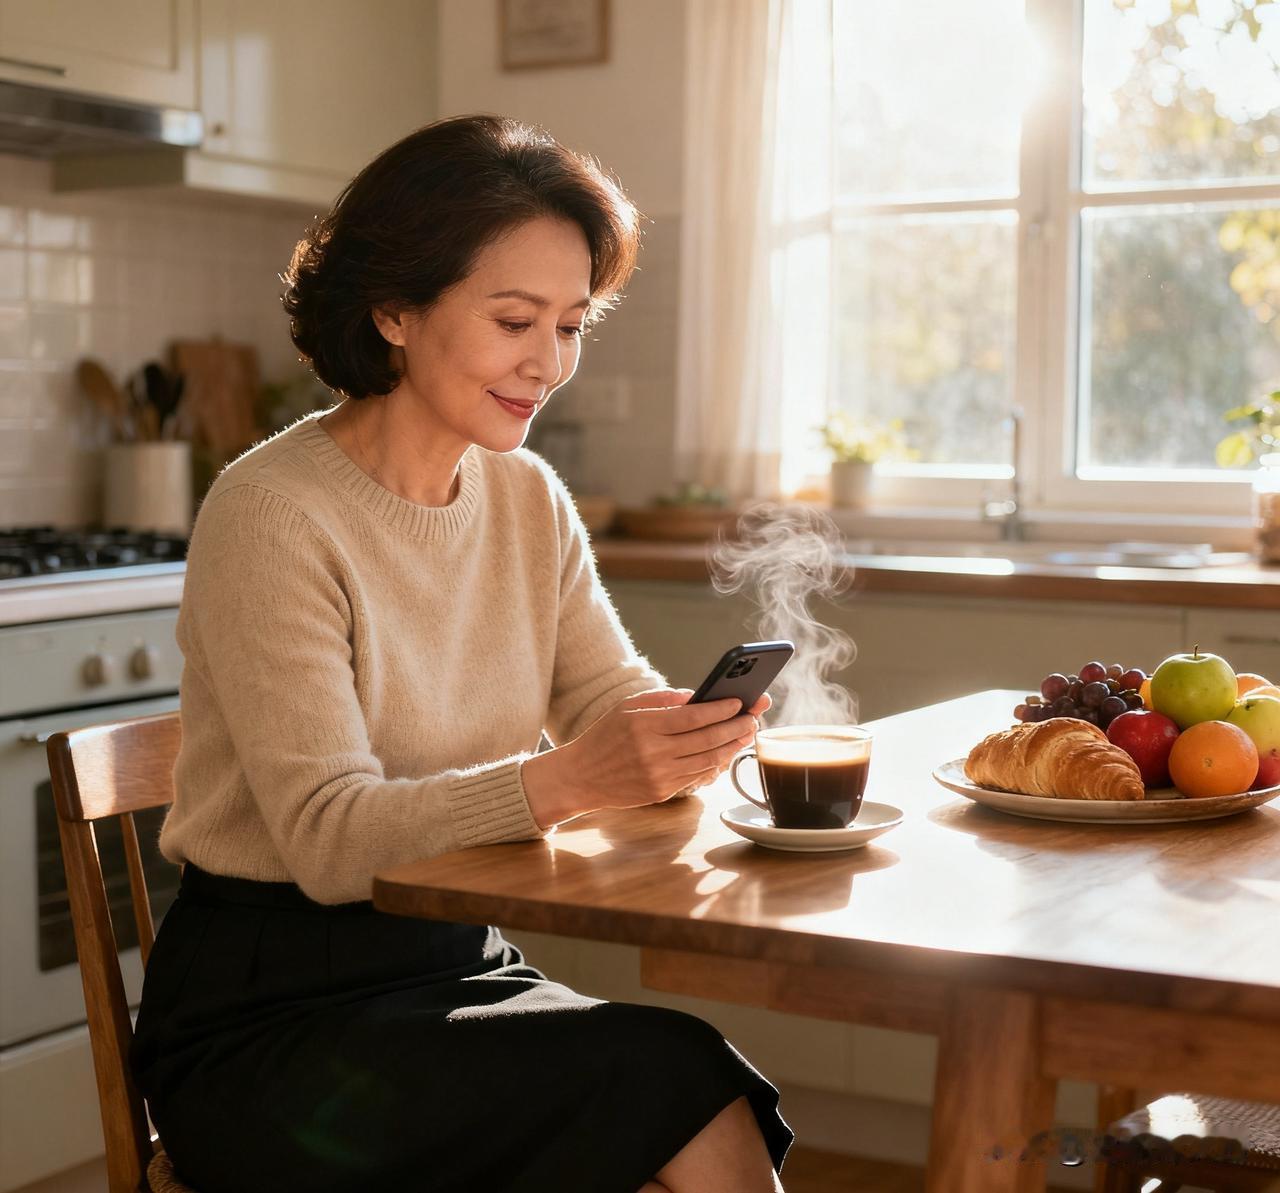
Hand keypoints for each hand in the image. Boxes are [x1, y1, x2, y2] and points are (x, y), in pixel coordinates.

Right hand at [522, 688, 759, 828]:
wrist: (579, 777)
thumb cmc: (604, 737)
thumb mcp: (626, 708)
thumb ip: (662, 700)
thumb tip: (696, 696)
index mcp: (645, 726)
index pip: (694, 716)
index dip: (721, 709)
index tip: (739, 701)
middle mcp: (654, 752)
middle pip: (708, 739)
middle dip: (736, 727)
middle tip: (754, 718)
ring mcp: (659, 775)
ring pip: (708, 760)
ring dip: (732, 746)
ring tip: (747, 734)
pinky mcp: (661, 792)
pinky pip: (697, 776)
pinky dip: (715, 763)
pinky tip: (725, 752)